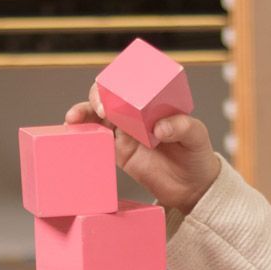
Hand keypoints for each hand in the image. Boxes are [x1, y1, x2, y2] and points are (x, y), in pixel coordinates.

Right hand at [65, 83, 220, 214]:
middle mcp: (136, 114)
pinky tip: (74, 135)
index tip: (114, 91)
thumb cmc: (197, 155)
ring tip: (73, 120)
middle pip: (108, 97)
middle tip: (99, 109)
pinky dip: (84, 136)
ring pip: (97, 117)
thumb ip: (182, 127)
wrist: (191, 187)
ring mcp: (125, 133)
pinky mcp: (119, 153)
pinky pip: (98, 141)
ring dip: (83, 114)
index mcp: (153, 102)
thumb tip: (159, 128)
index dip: (117, 82)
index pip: (130, 83)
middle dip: (96, 97)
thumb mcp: (196, 136)